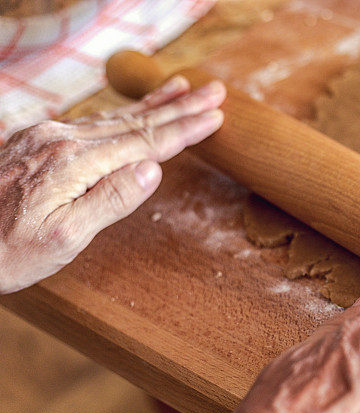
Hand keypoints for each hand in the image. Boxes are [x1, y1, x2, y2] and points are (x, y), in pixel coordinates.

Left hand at [0, 75, 225, 293]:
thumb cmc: (6, 253)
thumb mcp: (63, 239)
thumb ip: (110, 201)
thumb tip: (153, 170)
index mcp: (73, 164)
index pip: (145, 143)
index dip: (184, 131)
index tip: (215, 117)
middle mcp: (60, 141)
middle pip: (134, 122)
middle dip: (179, 107)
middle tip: (214, 92)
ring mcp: (45, 138)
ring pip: (112, 117)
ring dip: (152, 105)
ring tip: (181, 89)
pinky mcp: (35, 142)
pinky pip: (90, 122)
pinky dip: (120, 114)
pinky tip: (129, 111)